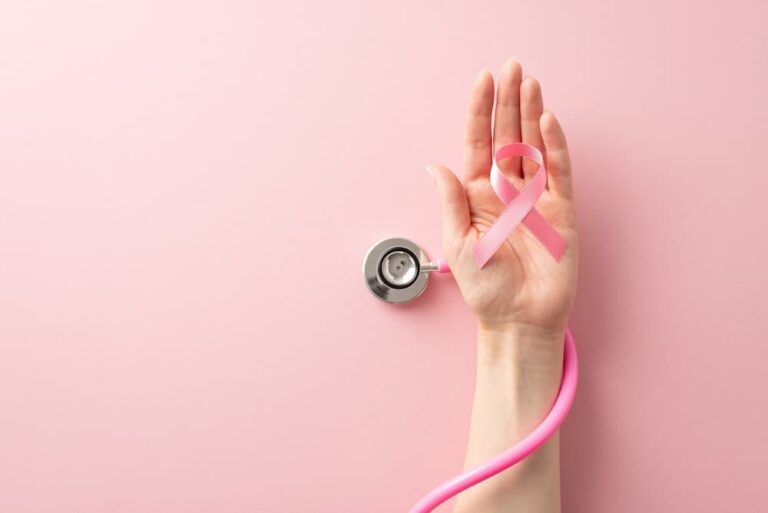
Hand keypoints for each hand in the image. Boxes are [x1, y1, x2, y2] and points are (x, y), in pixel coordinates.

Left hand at [428, 59, 577, 340]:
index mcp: (478, 196)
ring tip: (529, 82)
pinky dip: (554, 146)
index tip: (483, 81)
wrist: (518, 321)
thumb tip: (436, 165)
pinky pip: (558, 171)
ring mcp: (535, 198)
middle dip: (509, 102)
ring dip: (532, 114)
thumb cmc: (486, 289)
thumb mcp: (458, 243)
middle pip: (508, 136)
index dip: (480, 112)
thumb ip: (451, 201)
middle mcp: (507, 191)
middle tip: (512, 67)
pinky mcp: (561, 211)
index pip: (479, 144)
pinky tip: (547, 121)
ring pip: (534, 147)